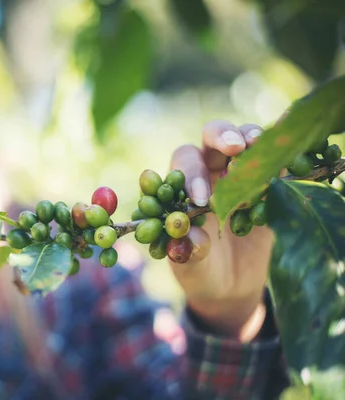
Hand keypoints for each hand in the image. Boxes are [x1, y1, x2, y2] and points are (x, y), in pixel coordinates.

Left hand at [169, 120, 274, 340]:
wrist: (230, 288)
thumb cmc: (201, 271)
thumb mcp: (192, 268)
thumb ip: (191, 251)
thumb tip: (193, 236)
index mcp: (181, 187)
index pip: (183, 165)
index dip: (191, 175)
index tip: (201, 198)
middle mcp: (209, 172)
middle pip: (211, 137)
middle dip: (222, 136)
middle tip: (235, 146)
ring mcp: (240, 175)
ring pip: (245, 140)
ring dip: (251, 136)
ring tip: (256, 145)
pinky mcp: (269, 186)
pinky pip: (275, 164)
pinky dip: (279, 159)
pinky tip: (283, 164)